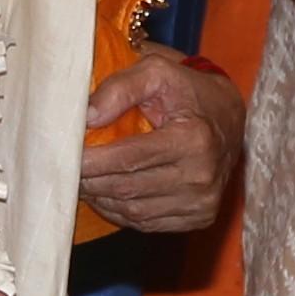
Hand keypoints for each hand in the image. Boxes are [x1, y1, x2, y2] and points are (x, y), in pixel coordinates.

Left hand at [79, 50, 244, 234]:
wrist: (229, 119)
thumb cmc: (188, 91)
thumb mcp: (157, 72)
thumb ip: (120, 88)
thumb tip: (87, 116)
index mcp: (193, 139)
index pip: (129, 158)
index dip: (92, 160)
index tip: (65, 156)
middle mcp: (202, 176)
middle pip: (128, 188)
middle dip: (90, 181)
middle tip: (65, 171)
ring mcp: (202, 202)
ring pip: (133, 211)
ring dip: (102, 199)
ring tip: (84, 182)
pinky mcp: (199, 217)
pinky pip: (147, 223)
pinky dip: (120, 212)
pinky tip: (107, 195)